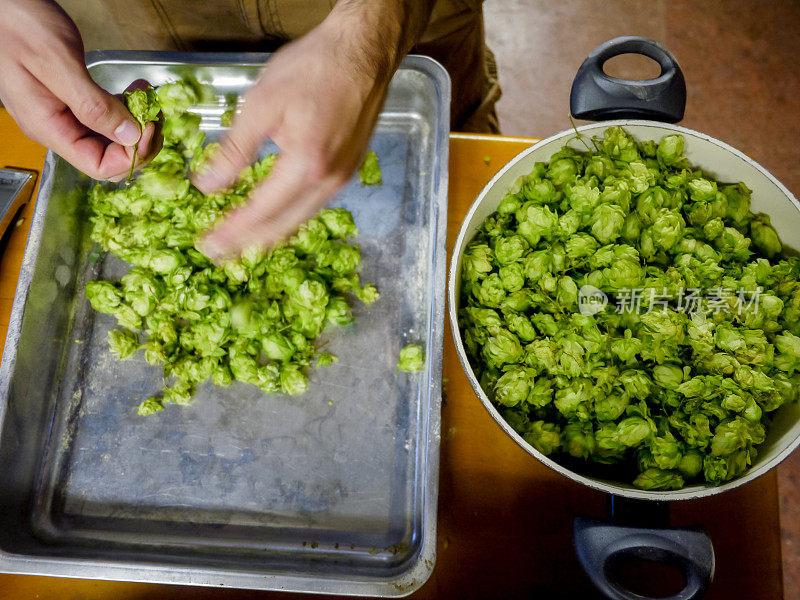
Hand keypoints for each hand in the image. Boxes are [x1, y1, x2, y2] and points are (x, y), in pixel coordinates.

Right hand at [0, 0, 158, 179]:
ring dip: (134, 123)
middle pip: (107, 155)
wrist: (3, 3)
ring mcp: (63, 114)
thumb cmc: (18, 26)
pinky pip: (103, 115)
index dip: (130, 156)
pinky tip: (134, 90)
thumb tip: (129, 136)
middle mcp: (56, 127)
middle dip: (138, 141)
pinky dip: (124, 107)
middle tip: (154, 114)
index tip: (149, 129)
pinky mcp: (70, 99)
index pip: (98, 166)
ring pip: (109, 136)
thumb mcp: (58, 66)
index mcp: (49, 128)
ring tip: (146, 97)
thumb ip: (93, 105)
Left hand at [192, 4, 401, 259]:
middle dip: (248, 244)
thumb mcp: (261, 104)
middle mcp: (329, 181)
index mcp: (306, 165)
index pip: (261, 212)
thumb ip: (234, 150)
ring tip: (241, 242)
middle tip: (219, 255)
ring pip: (300, 219)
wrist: (362, 52)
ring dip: (269, 233)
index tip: (208, 245)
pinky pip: (313, 205)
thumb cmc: (313, 67)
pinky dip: (288, 216)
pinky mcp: (347, 169)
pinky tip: (273, 215)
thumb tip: (208, 187)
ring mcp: (342, 178)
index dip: (232, 232)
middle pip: (284, 226)